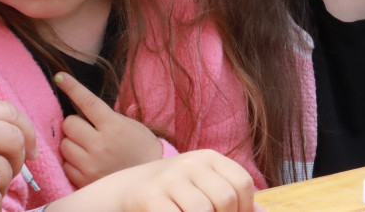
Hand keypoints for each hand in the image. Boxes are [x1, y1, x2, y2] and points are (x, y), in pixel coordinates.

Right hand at [48, 150, 262, 211]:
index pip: (242, 183)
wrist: (120, 192)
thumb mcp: (201, 187)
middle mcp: (189, 162)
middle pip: (225, 200)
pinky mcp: (150, 197)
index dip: (244, 209)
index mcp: (207, 157)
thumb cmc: (169, 194)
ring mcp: (168, 178)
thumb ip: (229, 196)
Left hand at [56, 72, 162, 186]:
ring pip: (64, 144)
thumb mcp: (128, 125)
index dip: (72, 87)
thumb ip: (104, 117)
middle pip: (68, 124)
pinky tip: (87, 162)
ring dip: (72, 143)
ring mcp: (91, 164)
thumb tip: (78, 106)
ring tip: (88, 148)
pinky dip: (72, 162)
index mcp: (113, 126)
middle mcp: (100, 144)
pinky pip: (66, 165)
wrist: (148, 177)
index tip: (59, 77)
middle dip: (74, 124)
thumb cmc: (139, 146)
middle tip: (87, 129)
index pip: (87, 102)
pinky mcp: (84, 180)